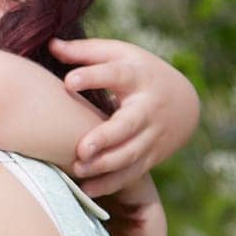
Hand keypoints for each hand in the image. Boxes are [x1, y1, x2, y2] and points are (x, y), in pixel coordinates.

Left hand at [50, 37, 199, 197]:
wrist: (184, 102)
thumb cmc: (139, 72)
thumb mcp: (120, 54)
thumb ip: (86, 52)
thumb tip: (51, 44)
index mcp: (137, 76)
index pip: (116, 74)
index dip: (94, 77)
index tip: (69, 81)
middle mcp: (147, 108)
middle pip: (128, 124)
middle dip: (106, 137)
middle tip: (82, 148)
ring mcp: (152, 135)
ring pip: (130, 154)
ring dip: (105, 165)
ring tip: (78, 169)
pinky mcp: (151, 156)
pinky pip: (132, 173)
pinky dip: (111, 184)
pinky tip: (87, 190)